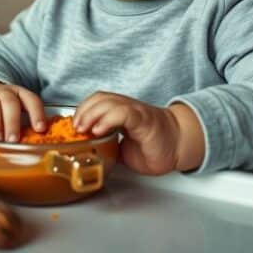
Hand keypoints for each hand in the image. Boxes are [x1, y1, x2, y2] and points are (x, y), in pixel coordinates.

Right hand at [0, 79, 46, 142]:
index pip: (31, 99)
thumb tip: (34, 150)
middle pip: (9, 102)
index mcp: (19, 94)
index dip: (37, 113)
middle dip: (12, 122)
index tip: (40, 129)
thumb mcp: (15, 113)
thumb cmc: (2, 110)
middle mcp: (3, 92)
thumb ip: (24, 127)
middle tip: (13, 140)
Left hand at [73, 92, 203, 174]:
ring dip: (91, 114)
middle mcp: (127, 107)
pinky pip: (123, 113)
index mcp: (121, 111)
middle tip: (75, 128)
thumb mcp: (122, 149)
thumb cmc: (154, 147)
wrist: (179, 145)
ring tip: (84, 129)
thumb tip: (88, 154)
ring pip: (108, 102)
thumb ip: (107, 146)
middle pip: (99, 98)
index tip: (73, 127)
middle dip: (83, 111)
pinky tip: (100, 130)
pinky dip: (108, 120)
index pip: (97, 101)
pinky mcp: (144, 120)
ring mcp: (136, 111)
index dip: (82, 110)